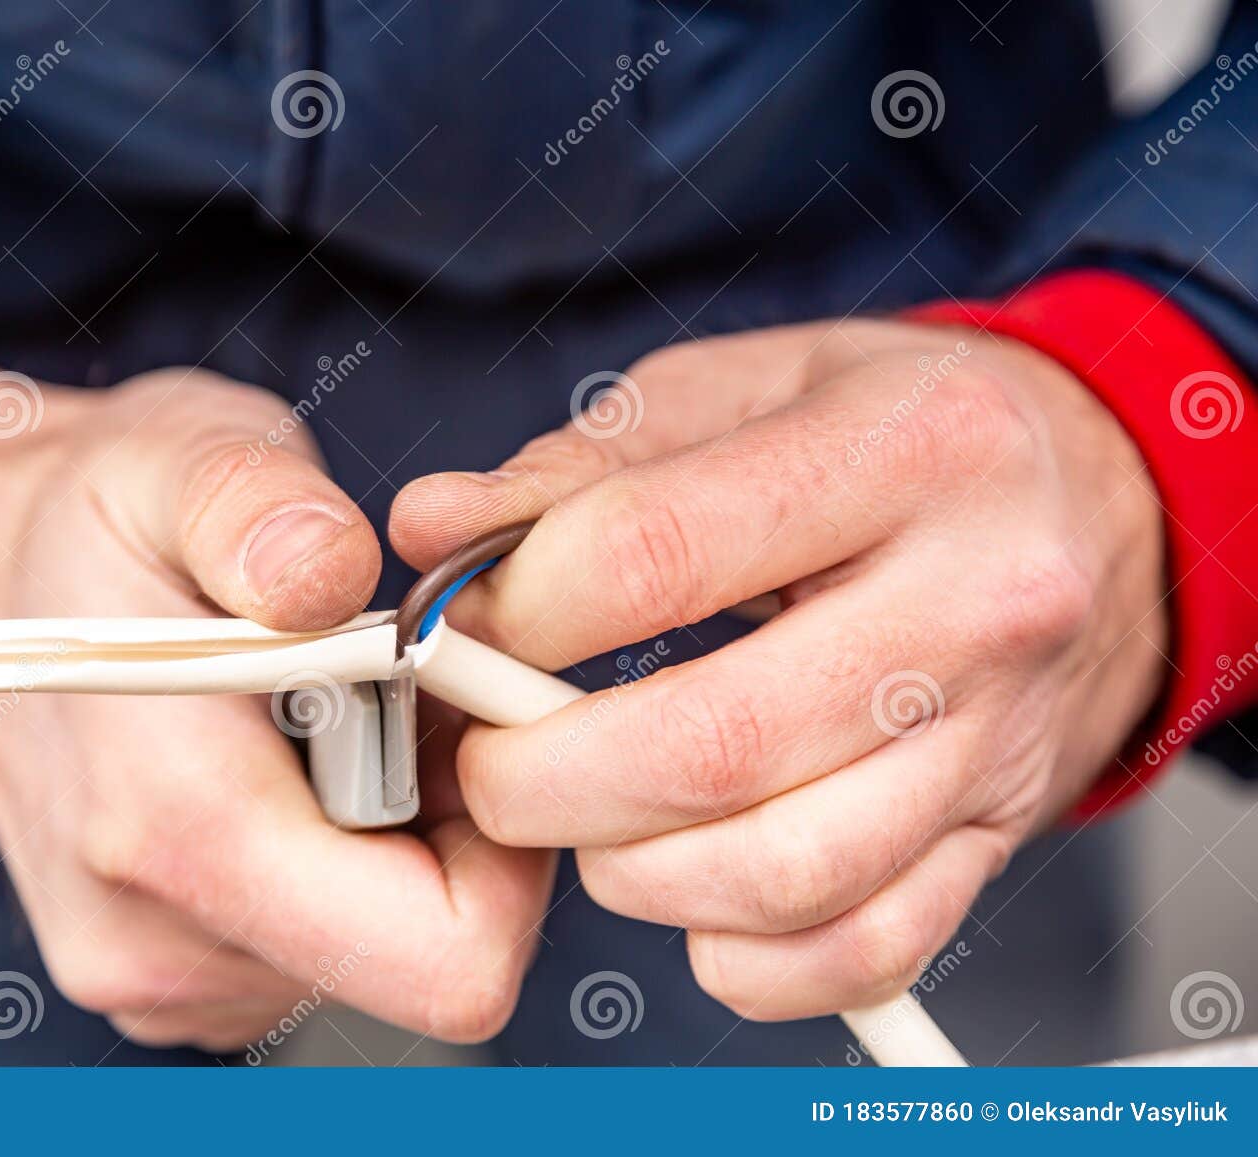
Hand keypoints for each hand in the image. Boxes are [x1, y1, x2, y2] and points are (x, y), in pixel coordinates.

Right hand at [0, 341, 552, 1049]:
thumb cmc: (86, 517)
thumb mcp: (179, 455)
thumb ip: (257, 507)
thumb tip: (329, 573)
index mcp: (175, 832)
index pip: (445, 958)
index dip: (510, 847)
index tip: (462, 721)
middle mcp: (158, 941)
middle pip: (426, 948)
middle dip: (444, 816)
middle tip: (383, 688)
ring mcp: (160, 975)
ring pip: (380, 945)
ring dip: (391, 828)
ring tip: (316, 711)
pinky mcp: (170, 974)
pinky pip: (324, 945)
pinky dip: (341, 854)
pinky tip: (284, 760)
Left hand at [391, 319, 1166, 1020]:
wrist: (1104, 502)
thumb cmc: (898, 431)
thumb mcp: (747, 387)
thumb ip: (582, 463)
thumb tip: (435, 527)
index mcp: (900, 452)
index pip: (653, 553)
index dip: (515, 613)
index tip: (463, 634)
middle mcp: (971, 602)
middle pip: (713, 746)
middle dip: (545, 780)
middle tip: (490, 767)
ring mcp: (995, 737)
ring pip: (783, 873)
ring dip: (632, 874)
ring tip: (587, 822)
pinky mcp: (998, 833)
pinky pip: (860, 948)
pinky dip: (742, 956)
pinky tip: (691, 896)